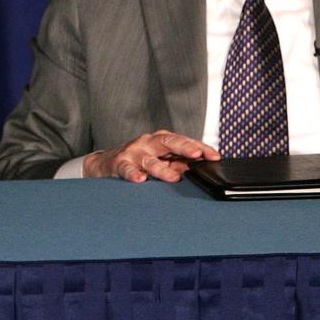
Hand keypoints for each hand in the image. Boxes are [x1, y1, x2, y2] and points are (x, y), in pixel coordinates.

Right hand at [83, 130, 220, 182]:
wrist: (104, 163)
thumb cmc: (138, 161)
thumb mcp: (160, 160)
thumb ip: (179, 163)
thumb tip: (202, 169)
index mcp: (161, 140)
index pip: (184, 141)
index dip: (200, 148)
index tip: (215, 156)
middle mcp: (148, 143)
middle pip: (168, 142)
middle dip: (185, 147)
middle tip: (198, 155)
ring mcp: (134, 152)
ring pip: (149, 159)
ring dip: (162, 169)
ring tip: (174, 177)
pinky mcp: (120, 163)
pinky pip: (127, 169)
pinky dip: (133, 174)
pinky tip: (140, 179)